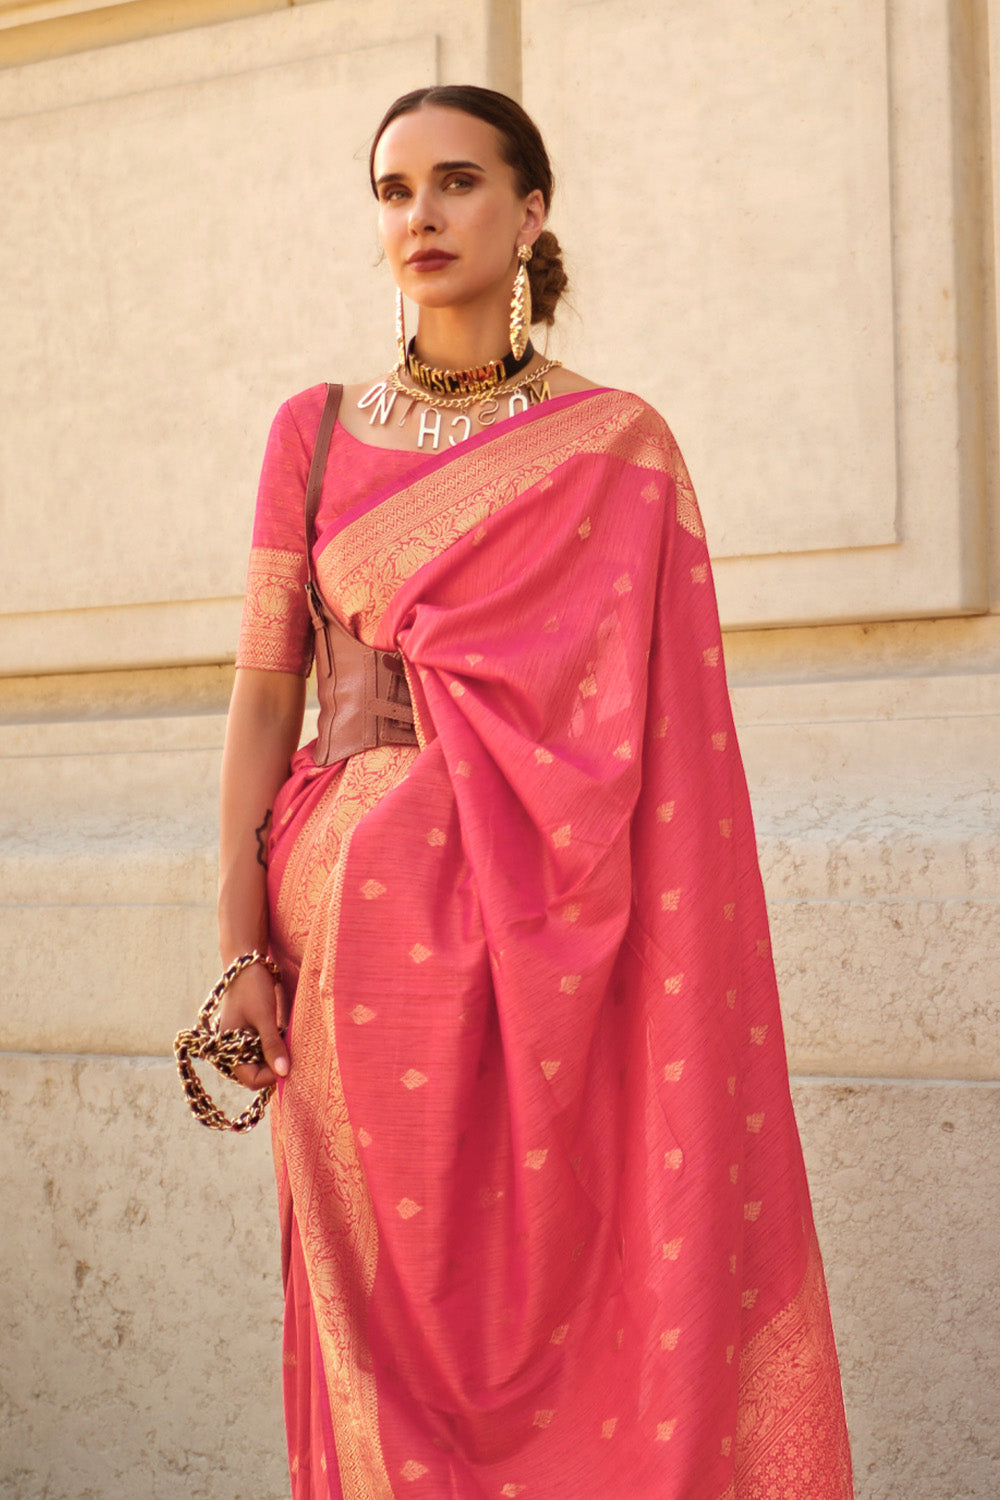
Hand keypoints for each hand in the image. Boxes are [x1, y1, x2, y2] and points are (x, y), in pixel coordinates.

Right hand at [217, 960, 289, 1089]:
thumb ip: (272, 1045)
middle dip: (274, 1066)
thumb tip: (284, 1073)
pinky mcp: (248, 1032)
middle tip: (290, 1050)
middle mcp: (231, 1048)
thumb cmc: (252, 988)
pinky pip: (262, 1048)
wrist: (247, 962)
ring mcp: (239, 1041)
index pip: (251, 1079)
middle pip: (256, 1073)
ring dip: (275, 1055)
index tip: (288, 1063)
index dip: (270, 1076)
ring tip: (285, 1039)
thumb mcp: (265, 1017)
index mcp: (227, 1048)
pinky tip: (282, 1033)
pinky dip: (274, 1045)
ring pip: (261, 1061)